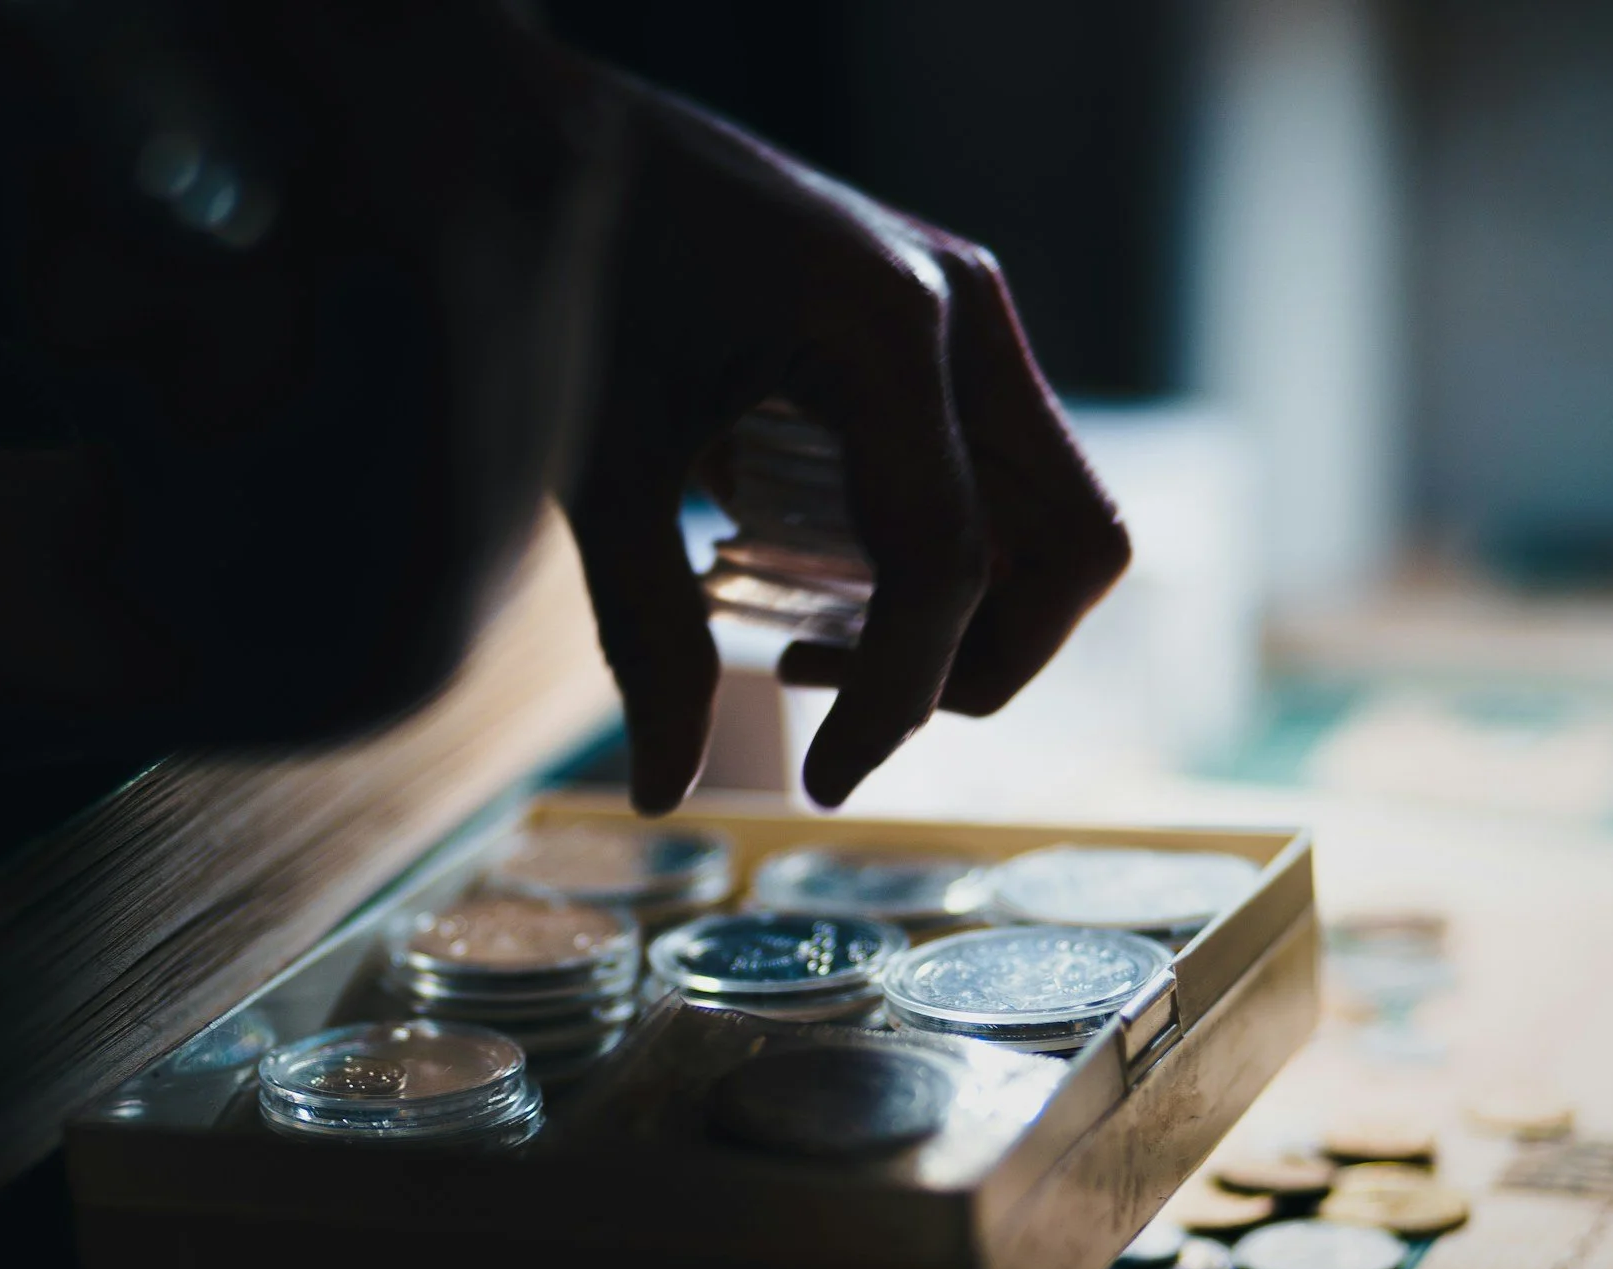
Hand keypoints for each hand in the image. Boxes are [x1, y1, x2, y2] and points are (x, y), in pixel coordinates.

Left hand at [560, 70, 1129, 811]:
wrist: (542, 133)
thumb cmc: (561, 270)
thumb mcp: (597, 462)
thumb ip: (644, 632)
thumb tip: (666, 790)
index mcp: (888, 329)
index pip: (950, 565)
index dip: (900, 701)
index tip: (823, 781)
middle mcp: (962, 311)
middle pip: (1070, 548)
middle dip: (981, 666)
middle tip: (851, 717)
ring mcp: (967, 309)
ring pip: (1053, 516)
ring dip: (970, 615)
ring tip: (820, 648)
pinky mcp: (944, 322)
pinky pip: (998, 472)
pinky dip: (945, 555)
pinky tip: (820, 579)